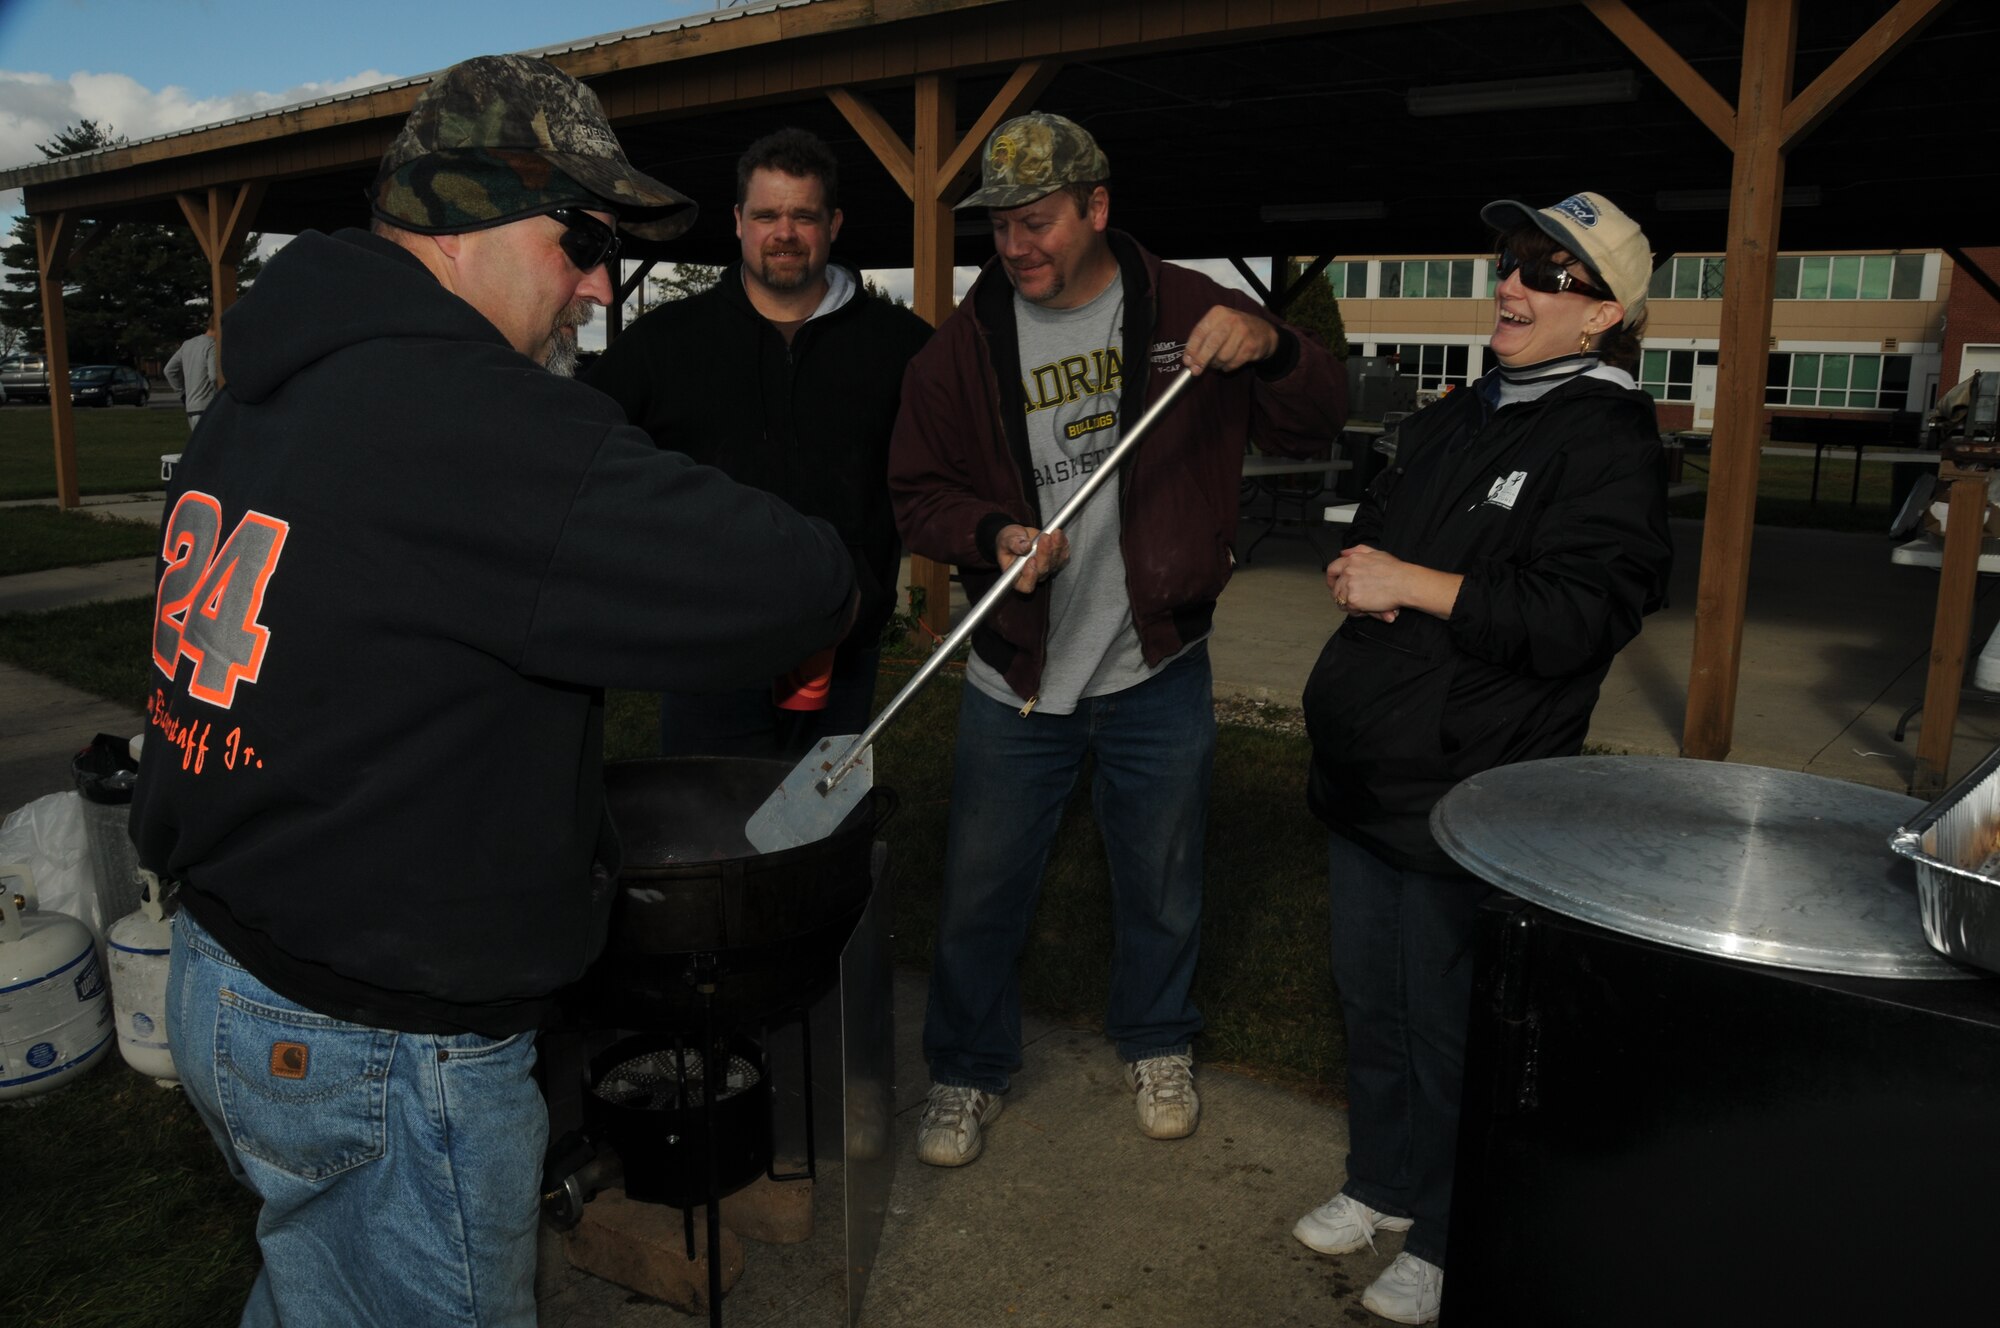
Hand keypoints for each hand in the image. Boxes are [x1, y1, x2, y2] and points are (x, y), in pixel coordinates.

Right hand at [997, 523, 1069, 591]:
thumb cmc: (1009, 541)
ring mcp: (1046, 569)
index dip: (1030, 575)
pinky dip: (1062, 544)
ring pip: (1055, 562)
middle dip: (1045, 553)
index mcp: (1017, 577)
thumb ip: (1013, 544)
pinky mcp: (1056, 560)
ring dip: (1056, 547)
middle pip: (1043, 571)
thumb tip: (1025, 546)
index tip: (1031, 560)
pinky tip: (1059, 535)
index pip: (1026, 584)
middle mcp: (1034, 576)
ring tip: (1054, 533)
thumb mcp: (1006, 540)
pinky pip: (1063, 555)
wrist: (1019, 535)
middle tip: (1044, 538)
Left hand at [1182, 305, 1279, 375]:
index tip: (1187, 361)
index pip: (1200, 332)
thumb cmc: (1234, 330)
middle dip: (1201, 360)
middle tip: (1195, 371)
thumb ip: (1203, 338)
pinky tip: (1228, 363)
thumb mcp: (1218, 325)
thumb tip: (1189, 360)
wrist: (1263, 331)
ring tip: (1217, 363)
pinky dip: (1227, 367)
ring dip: (1216, 364)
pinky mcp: (1251, 345)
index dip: (1191, 349)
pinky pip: (1233, 363)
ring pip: (1222, 356)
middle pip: (1211, 345)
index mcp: (1218, 313)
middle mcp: (1231, 320)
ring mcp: (1243, 332)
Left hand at [1328, 544, 1462, 621]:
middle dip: (1343, 596)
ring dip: (1351, 605)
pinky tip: (1369, 609)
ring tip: (1365, 605)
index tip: (1335, 586)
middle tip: (1354, 600)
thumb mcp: (1376, 553)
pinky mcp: (1353, 600)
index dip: (1332, 580)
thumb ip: (1357, 551)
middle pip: (1335, 588)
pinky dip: (1358, 612)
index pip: (1332, 569)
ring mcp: (1349, 586)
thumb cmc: (1395, 570)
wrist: (1405, 583)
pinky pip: (1350, 610)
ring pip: (1341, 600)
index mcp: (1352, 560)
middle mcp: (1348, 571)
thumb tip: (1343, 552)